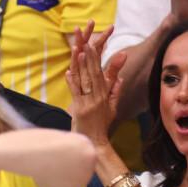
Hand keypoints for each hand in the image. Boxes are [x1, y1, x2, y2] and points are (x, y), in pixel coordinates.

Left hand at [67, 29, 126, 145]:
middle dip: (90, 57)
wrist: (95, 143)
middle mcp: (98, 97)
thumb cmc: (101, 126)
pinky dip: (72, 83)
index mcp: (105, 95)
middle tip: (87, 43)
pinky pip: (76, 94)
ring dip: (82, 66)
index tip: (94, 45)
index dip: (97, 59)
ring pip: (86, 81)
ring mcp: (90, 103)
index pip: (101, 73)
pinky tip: (68, 72)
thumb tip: (119, 77)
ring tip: (79, 52)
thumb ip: (115, 92)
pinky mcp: (81, 110)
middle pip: (94, 74)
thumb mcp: (112, 108)